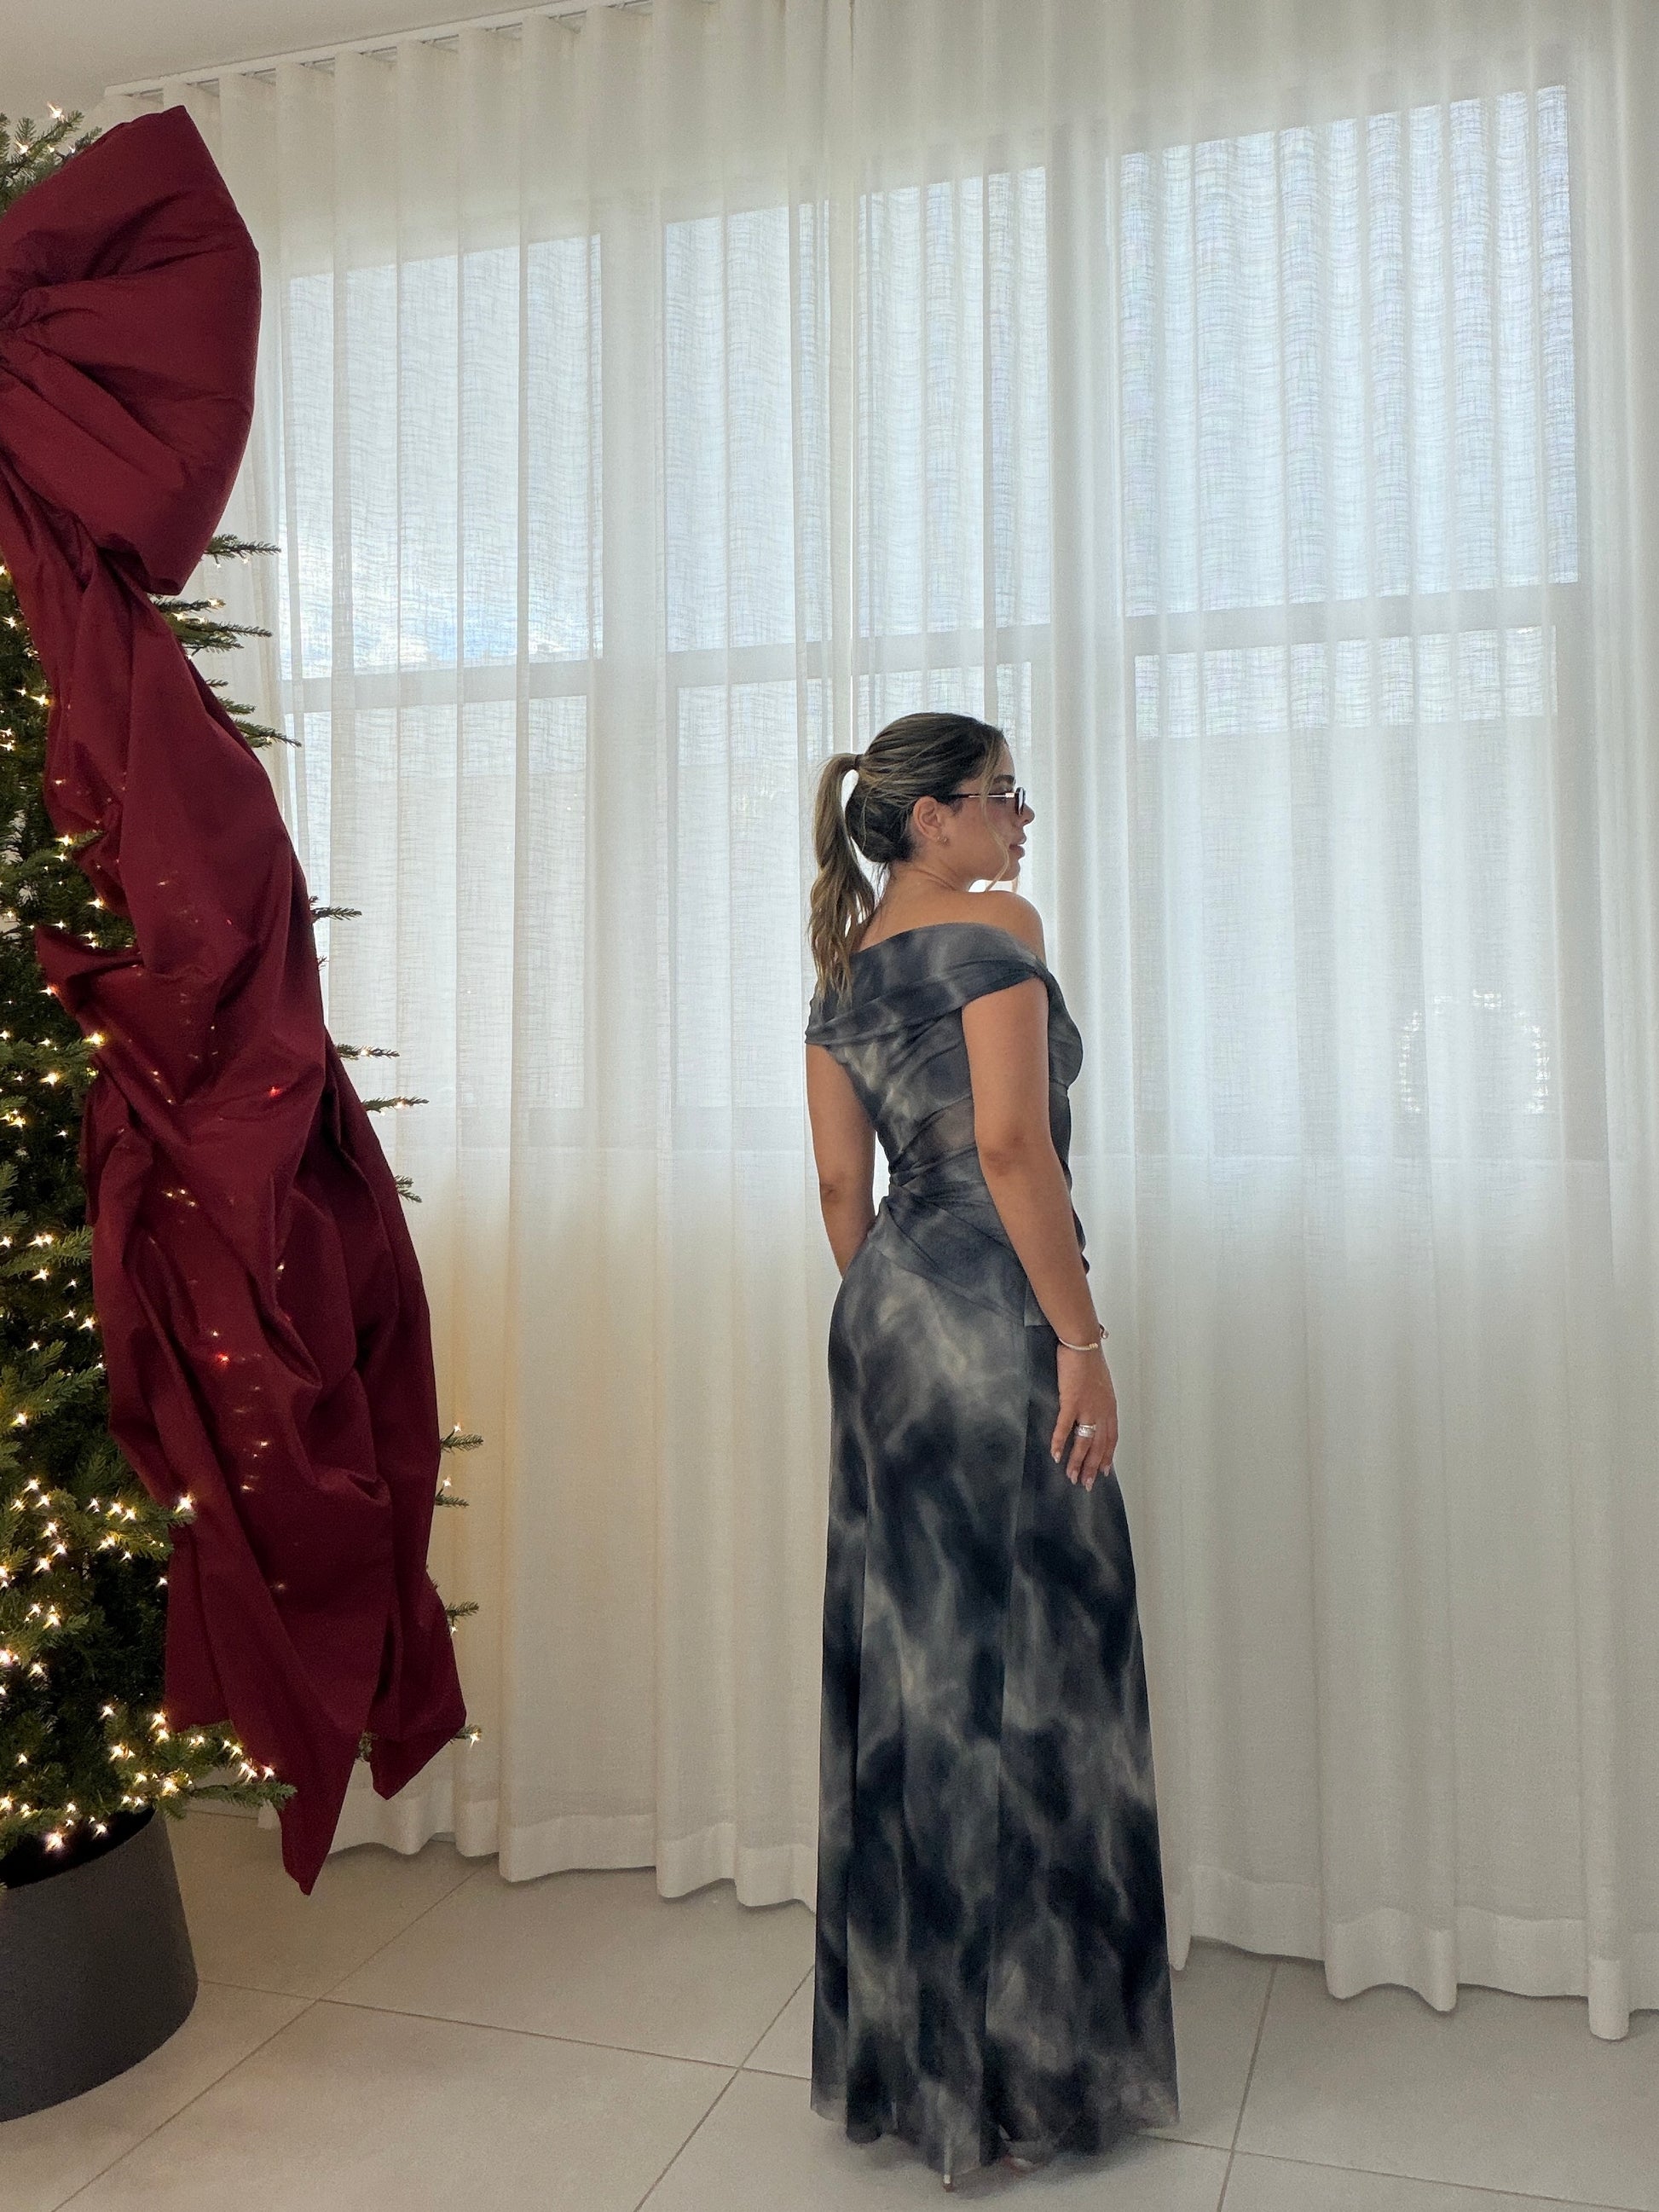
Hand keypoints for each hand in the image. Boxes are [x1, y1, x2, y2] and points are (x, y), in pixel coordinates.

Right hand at [1051, 1344, 1116, 1489]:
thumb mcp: (1101, 1384)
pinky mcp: (1071, 1402)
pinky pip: (1065, 1427)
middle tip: (1085, 1484)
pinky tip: (1055, 1454)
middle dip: (1092, 1467)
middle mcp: (1101, 1411)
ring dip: (1077, 1461)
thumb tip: (1092, 1410)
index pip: (1111, 1438)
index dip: (1107, 1456)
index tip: (1103, 1472)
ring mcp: (1087, 1408)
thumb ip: (1098, 1400)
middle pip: (1099, 1445)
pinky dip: (1060, 1442)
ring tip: (1071, 1476)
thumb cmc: (1090, 1361)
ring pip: (1084, 1442)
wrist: (1083, 1345)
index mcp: (1109, 1408)